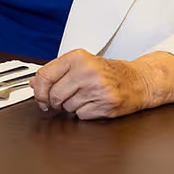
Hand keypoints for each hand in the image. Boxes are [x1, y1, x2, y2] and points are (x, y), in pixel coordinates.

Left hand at [30, 50, 173, 118]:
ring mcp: (98, 89)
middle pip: (54, 95)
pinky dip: (84, 113)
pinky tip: (94, 103)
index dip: (38, 91)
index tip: (40, 96)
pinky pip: (81, 115)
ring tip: (84, 97)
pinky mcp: (106, 105)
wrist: (139, 80)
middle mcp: (87, 72)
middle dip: (54, 102)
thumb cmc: (109, 72)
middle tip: (62, 100)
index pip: (45, 76)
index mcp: (78, 58)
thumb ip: (56, 71)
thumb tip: (34, 84)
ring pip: (67, 107)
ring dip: (71, 107)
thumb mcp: (81, 63)